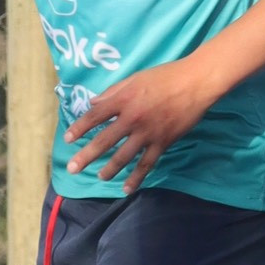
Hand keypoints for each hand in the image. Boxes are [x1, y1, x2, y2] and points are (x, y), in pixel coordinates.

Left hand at [63, 59, 214, 191]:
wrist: (195, 82)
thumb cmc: (165, 76)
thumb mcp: (134, 78)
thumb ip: (113, 92)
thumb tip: (93, 103)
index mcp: (123, 100)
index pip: (95, 115)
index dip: (80, 128)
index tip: (68, 139)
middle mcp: (132, 118)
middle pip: (105, 140)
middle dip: (86, 156)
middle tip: (72, 168)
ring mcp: (147, 133)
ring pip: (124, 156)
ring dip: (109, 169)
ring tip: (100, 177)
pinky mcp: (162, 142)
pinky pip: (146, 164)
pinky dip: (136, 178)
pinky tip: (127, 189)